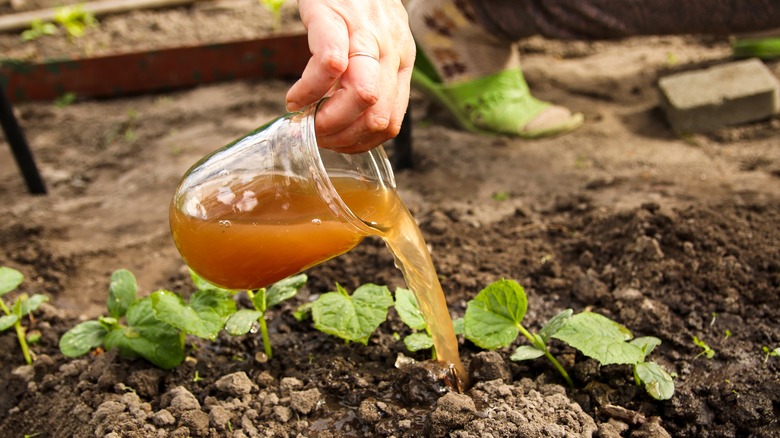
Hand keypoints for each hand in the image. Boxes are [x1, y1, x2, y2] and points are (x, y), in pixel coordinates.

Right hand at [287, 0, 414, 152]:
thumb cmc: (355, 2)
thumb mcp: (377, 41)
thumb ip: (372, 77)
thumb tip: (352, 121)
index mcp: (400, 60)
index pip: (391, 121)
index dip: (360, 142)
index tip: (335, 143)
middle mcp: (390, 49)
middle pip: (377, 115)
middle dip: (342, 137)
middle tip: (317, 135)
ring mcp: (364, 33)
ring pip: (362, 96)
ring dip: (327, 120)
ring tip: (305, 119)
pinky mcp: (333, 17)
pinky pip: (330, 65)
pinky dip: (308, 91)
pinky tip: (295, 97)